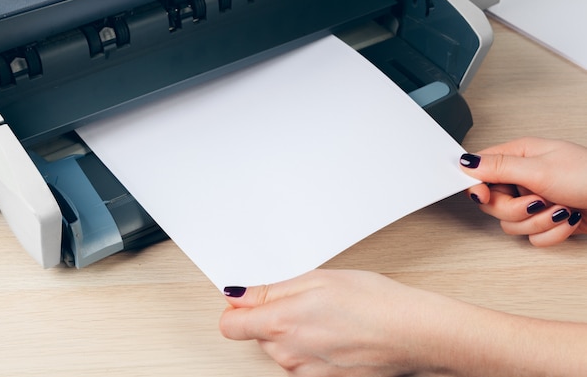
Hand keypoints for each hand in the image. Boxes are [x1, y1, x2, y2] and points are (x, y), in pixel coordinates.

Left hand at [219, 269, 467, 376]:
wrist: (414, 333)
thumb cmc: (375, 303)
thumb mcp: (319, 279)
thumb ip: (272, 290)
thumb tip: (240, 295)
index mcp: (282, 323)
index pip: (231, 324)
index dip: (238, 308)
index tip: (250, 297)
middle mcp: (288, 354)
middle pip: (257, 335)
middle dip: (271, 316)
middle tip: (303, 299)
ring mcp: (305, 373)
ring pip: (280, 349)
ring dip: (292, 333)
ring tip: (325, 315)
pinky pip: (301, 362)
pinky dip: (310, 348)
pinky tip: (335, 333)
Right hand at [460, 137, 586, 245]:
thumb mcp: (539, 169)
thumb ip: (498, 167)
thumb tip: (466, 161)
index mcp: (519, 156)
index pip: (480, 172)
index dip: (477, 186)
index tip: (482, 196)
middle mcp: (524, 178)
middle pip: (493, 203)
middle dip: (515, 209)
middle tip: (535, 201)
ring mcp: (535, 201)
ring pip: (511, 224)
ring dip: (538, 222)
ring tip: (558, 209)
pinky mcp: (547, 221)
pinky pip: (531, 237)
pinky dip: (551, 233)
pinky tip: (567, 219)